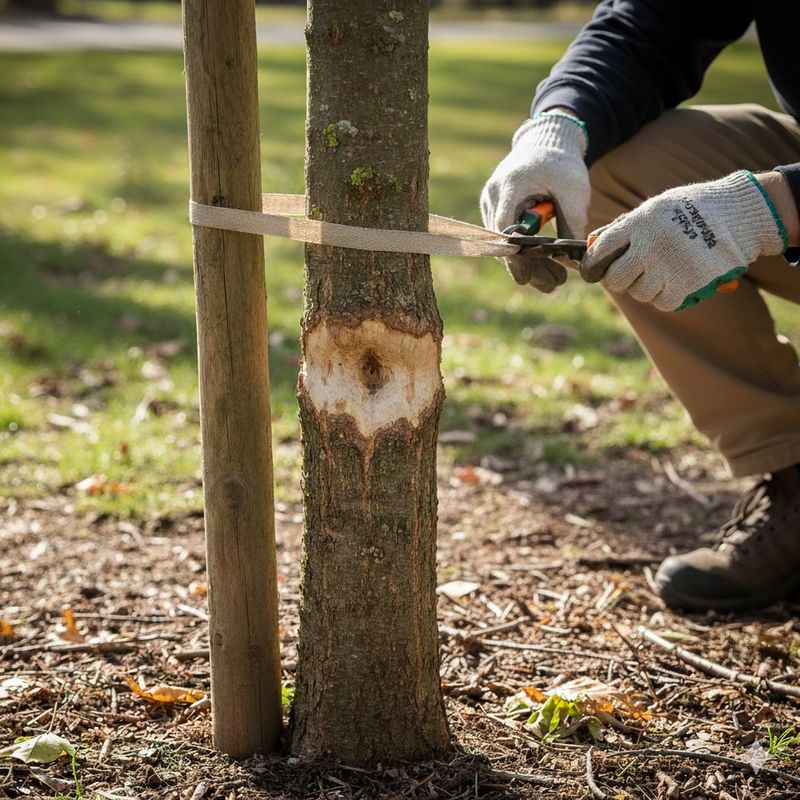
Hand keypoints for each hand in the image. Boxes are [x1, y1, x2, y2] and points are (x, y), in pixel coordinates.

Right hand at [480, 111, 589, 291]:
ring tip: (554, 280)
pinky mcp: (495, 209)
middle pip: (501, 243)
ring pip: (502, 244)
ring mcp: (490, 203)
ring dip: (526, 264)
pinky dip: (523, 253)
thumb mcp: (574, 190)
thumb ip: (572, 223)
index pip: (503, 230)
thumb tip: (573, 260)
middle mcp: (492, 196)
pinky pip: (505, 238)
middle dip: (526, 268)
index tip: (527, 278)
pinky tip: (545, 266)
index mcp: (509, 187)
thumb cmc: (561, 163)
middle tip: (552, 286)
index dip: (514, 257)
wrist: (546, 141)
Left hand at [581, 170, 788, 310]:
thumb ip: (625, 227)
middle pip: (616, 279)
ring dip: (646, 289)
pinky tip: (674, 284)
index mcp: (639, 223)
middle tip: (631, 275)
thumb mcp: (655, 208)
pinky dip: (666, 298)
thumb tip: (592, 244)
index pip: (601, 249)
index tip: (595, 270)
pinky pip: (662, 303)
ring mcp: (667, 266)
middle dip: (620, 280)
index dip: (593, 263)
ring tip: (660, 274)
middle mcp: (649, 245)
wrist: (740, 212)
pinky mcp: (686, 284)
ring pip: (639, 294)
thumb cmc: (693, 208)